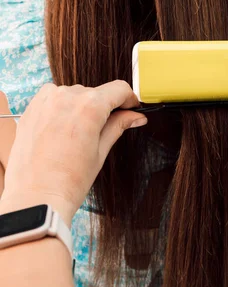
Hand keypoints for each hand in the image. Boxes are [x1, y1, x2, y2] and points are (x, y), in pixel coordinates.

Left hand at [0, 81, 146, 224]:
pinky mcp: (32, 107)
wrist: (37, 197)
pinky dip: (62, 108)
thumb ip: (118, 126)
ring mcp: (47, 100)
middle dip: (104, 108)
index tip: (131, 108)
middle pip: (96, 93)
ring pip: (75, 95)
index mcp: (90, 106)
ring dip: (82, 108)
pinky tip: (62, 130)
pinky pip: (54, 98)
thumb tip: (136, 116)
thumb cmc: (68, 181)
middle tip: (103, 131)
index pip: (119, 89)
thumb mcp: (100, 152)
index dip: (129, 99)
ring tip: (79, 135)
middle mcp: (67, 96)